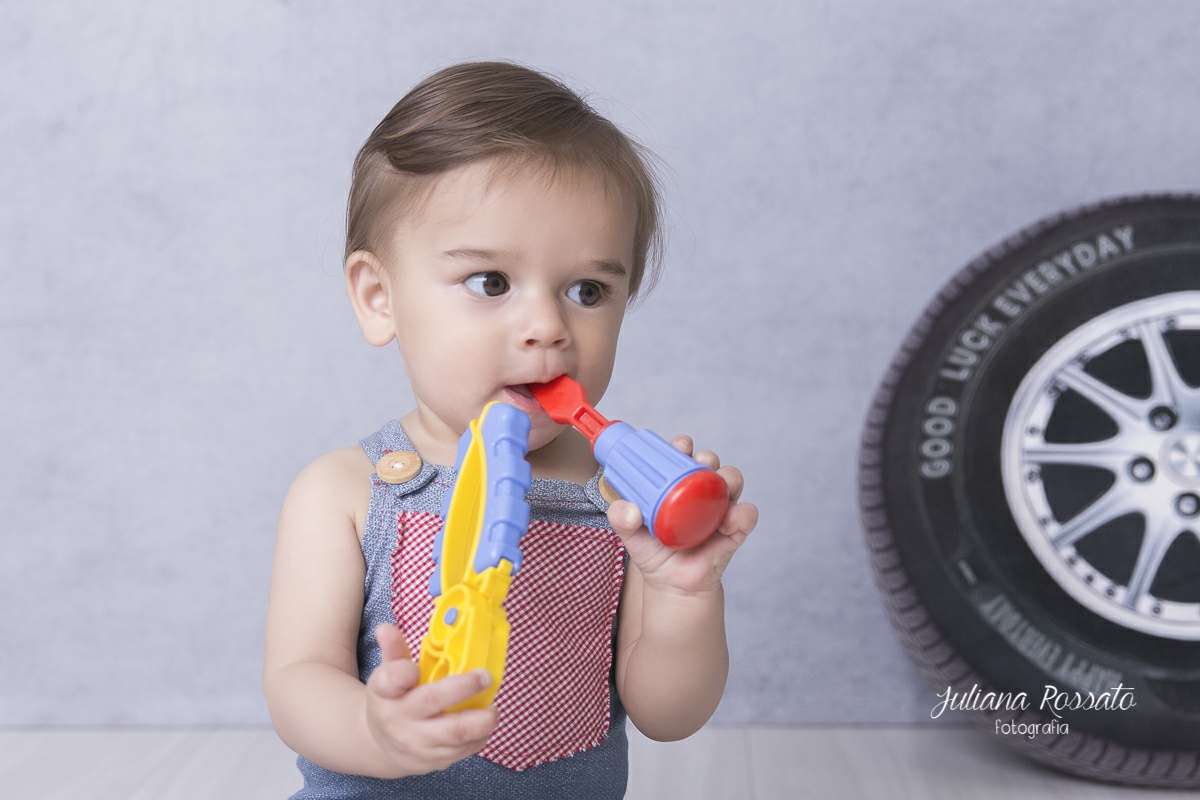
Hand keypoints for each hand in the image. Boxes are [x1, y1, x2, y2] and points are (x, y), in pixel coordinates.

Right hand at [364, 623, 498, 776]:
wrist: (382, 744)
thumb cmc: (393, 700)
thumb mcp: (387, 675)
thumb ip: (393, 650)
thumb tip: (387, 627)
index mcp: (384, 693)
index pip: (390, 680)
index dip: (402, 672)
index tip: (414, 668)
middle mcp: (399, 719)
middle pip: (433, 701)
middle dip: (463, 688)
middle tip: (485, 676)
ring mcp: (417, 744)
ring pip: (455, 733)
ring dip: (481, 719)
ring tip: (492, 708)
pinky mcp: (432, 762)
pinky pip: (463, 750)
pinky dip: (480, 736)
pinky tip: (484, 723)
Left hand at [607, 435, 757, 594]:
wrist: (673, 586)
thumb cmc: (653, 552)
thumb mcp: (632, 535)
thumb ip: (622, 520)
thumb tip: (627, 509)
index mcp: (676, 484)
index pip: (682, 456)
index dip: (683, 445)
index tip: (680, 446)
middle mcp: (700, 491)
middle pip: (710, 462)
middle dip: (707, 457)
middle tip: (699, 463)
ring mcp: (720, 507)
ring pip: (733, 480)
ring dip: (729, 477)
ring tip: (720, 485)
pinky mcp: (735, 529)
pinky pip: (747, 515)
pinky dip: (742, 514)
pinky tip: (728, 521)